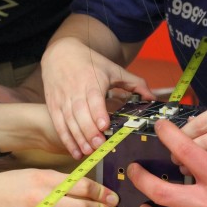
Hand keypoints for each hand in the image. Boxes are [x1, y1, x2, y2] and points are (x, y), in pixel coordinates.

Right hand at [42, 37, 154, 159]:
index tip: (104, 126)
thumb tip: (153, 98)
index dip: (97, 113)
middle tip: (100, 145)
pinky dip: (67, 140)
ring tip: (89, 151)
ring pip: (69, 121)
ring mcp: (63, 99)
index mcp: (92, 81)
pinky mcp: (53, 106)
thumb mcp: (113, 69)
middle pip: (80, 113)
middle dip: (89, 131)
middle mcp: (75, 91)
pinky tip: (76, 152)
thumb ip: (135, 83)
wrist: (60, 53)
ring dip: (79, 138)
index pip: (94, 99)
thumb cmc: (90, 63)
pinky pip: (59, 125)